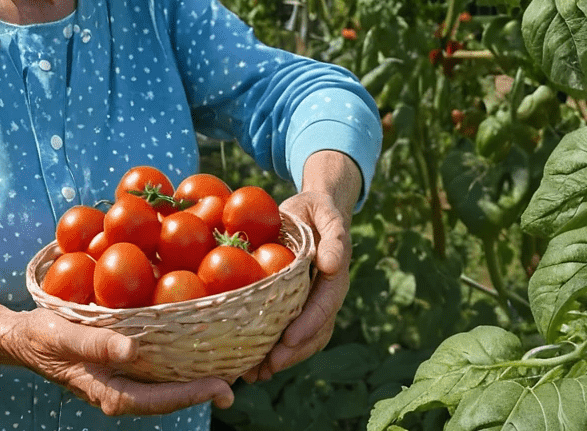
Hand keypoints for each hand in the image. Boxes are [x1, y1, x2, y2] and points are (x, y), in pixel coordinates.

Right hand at [0, 299, 234, 415]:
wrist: (24, 338)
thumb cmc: (43, 337)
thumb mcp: (65, 336)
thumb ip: (97, 343)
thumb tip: (132, 349)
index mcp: (110, 393)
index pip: (161, 401)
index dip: (193, 395)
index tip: (224, 386)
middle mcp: (122, 391)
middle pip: (170, 396)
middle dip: (205, 387)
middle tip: (242, 376)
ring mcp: (123, 380)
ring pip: (166, 383)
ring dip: (195, 374)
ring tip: (228, 361)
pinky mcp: (122, 365)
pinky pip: (156, 367)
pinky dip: (178, 359)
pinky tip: (194, 344)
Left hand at [243, 150, 360, 382]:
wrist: (315, 211)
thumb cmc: (317, 210)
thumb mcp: (326, 215)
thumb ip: (334, 238)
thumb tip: (334, 265)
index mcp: (335, 278)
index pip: (323, 307)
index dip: (306, 326)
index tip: (286, 342)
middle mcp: (325, 296)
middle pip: (313, 333)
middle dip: (290, 354)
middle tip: (264, 369)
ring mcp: (312, 303)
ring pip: (302, 340)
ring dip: (280, 360)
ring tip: (254, 376)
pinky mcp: (296, 304)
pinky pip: (288, 332)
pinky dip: (272, 349)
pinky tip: (250, 362)